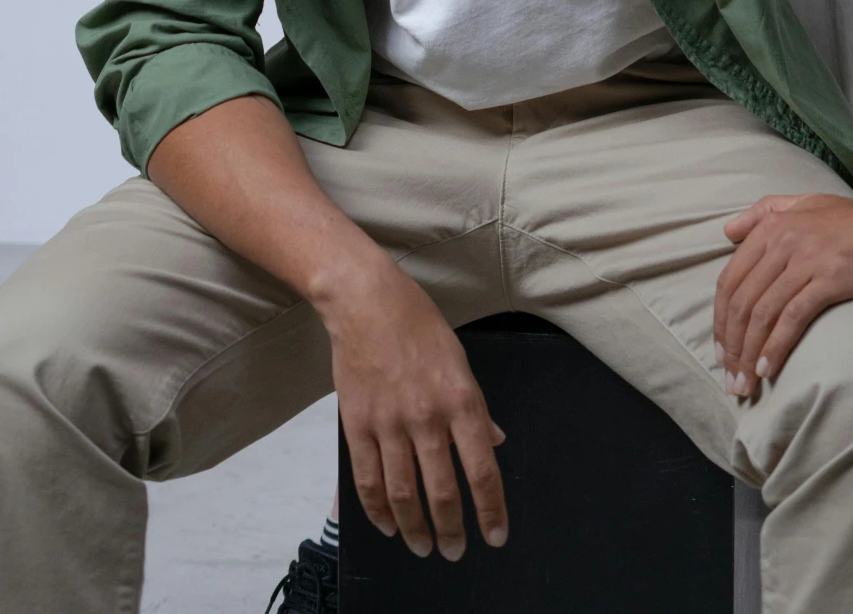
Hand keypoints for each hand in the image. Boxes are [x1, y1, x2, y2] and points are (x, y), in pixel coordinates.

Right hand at [321, 252, 507, 559]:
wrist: (366, 301)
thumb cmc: (418, 324)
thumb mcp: (460, 360)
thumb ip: (478, 408)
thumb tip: (496, 442)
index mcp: (460, 399)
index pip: (482, 468)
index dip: (491, 509)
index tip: (496, 535)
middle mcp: (427, 416)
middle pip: (442, 490)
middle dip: (451, 530)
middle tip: (455, 551)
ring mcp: (389, 422)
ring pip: (403, 493)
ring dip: (415, 528)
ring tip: (423, 547)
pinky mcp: (357, 423)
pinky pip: (367, 478)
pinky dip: (376, 509)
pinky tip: (387, 523)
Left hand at [713, 188, 852, 398]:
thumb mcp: (804, 203)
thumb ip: (764, 212)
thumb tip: (727, 232)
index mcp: (771, 226)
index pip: (729, 281)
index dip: (720, 321)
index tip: (722, 352)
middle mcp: (782, 241)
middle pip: (741, 302)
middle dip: (731, 347)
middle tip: (730, 380)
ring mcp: (806, 260)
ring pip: (763, 313)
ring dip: (748, 354)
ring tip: (745, 384)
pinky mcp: (831, 278)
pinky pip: (793, 317)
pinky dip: (775, 346)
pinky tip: (768, 368)